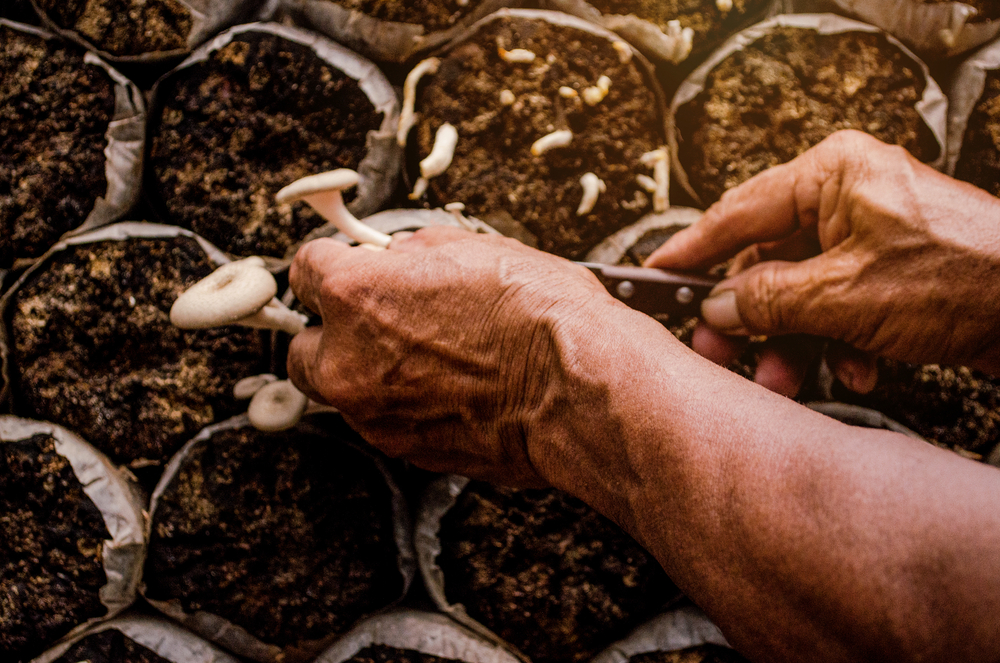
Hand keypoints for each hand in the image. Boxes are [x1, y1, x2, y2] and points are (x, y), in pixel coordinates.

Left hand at [286, 226, 620, 484]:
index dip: (331, 264)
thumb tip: (398, 259)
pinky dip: (401, 405)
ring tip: (425, 357)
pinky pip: (381, 420)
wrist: (578, 391)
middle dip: (331, 331)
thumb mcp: (471, 249)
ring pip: (340, 390)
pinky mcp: (404, 450)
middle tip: (375, 319)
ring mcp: (372, 414)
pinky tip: (447, 388)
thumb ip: (412, 255)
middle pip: (302, 345)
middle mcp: (348, 360)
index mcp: (354, 295)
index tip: (346, 267)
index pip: (305, 268)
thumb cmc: (536, 316)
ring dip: (365, 372)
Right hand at [647, 130, 999, 394]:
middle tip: (719, 350)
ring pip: (800, 291)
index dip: (691, 250)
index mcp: (832, 173)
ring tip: (784, 379)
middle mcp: (847, 196)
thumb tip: (717, 305)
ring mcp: (869, 234)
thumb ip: (768, 299)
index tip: (656, 273)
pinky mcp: (889, 271)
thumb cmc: (967, 279)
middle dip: (750, 317)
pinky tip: (856, 368)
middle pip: (768, 259)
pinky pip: (836, 306)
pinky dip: (837, 343)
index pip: (738, 210)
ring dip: (791, 342)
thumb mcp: (844, 294)